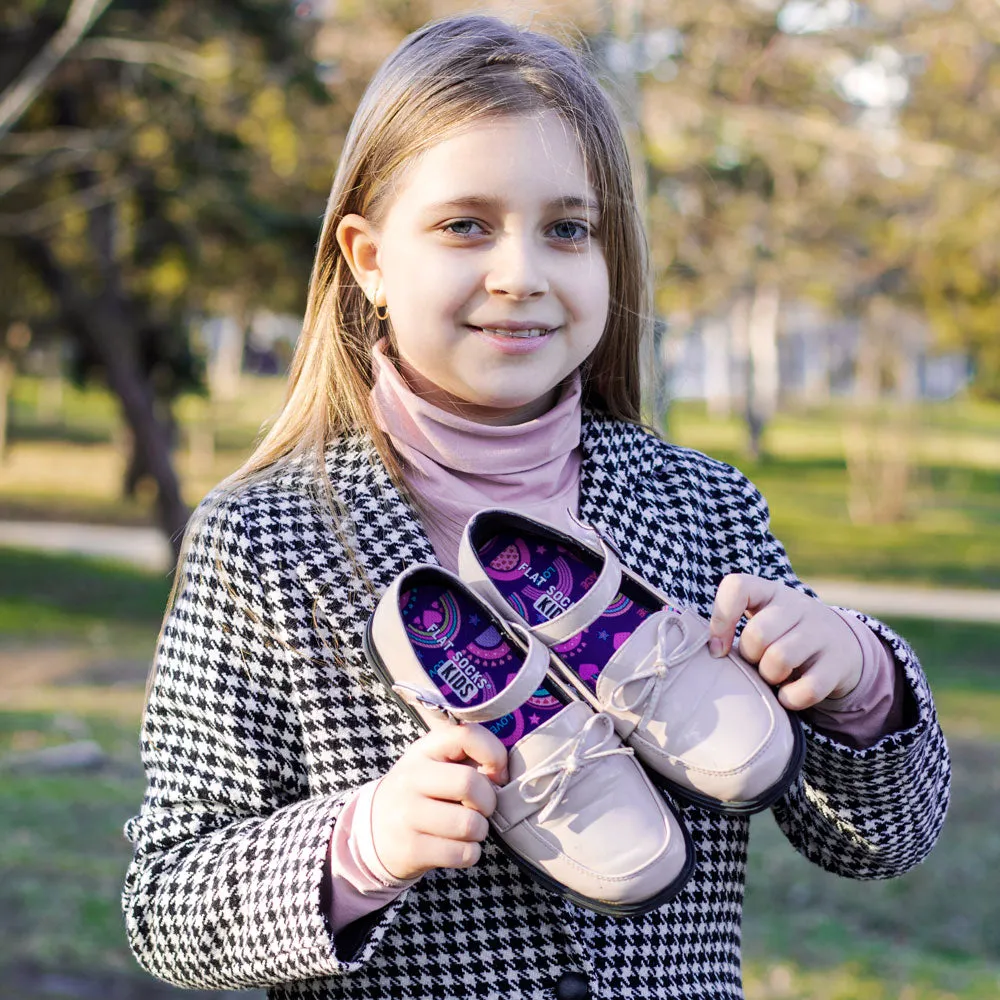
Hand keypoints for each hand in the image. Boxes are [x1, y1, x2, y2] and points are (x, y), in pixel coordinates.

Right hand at [370, 724, 508, 881]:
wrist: (373, 830)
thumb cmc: (421, 792)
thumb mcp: (435, 763)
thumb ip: (469, 757)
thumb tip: (503, 776)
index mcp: (424, 750)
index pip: (467, 735)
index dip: (494, 754)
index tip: (496, 773)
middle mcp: (411, 778)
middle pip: (470, 784)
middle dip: (488, 801)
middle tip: (482, 808)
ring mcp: (407, 815)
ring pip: (469, 824)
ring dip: (480, 830)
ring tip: (468, 828)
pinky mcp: (411, 849)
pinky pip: (462, 854)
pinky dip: (470, 853)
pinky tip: (458, 846)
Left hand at [708, 574, 862, 710]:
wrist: (843, 645)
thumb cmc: (783, 635)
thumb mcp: (762, 619)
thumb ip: (733, 628)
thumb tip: (713, 653)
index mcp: (770, 592)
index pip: (737, 587)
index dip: (721, 619)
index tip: (718, 649)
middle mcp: (798, 606)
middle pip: (757, 634)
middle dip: (749, 657)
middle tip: (756, 663)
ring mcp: (822, 633)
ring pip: (780, 659)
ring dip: (769, 677)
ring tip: (773, 676)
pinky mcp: (839, 663)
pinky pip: (807, 689)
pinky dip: (791, 698)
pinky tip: (789, 693)